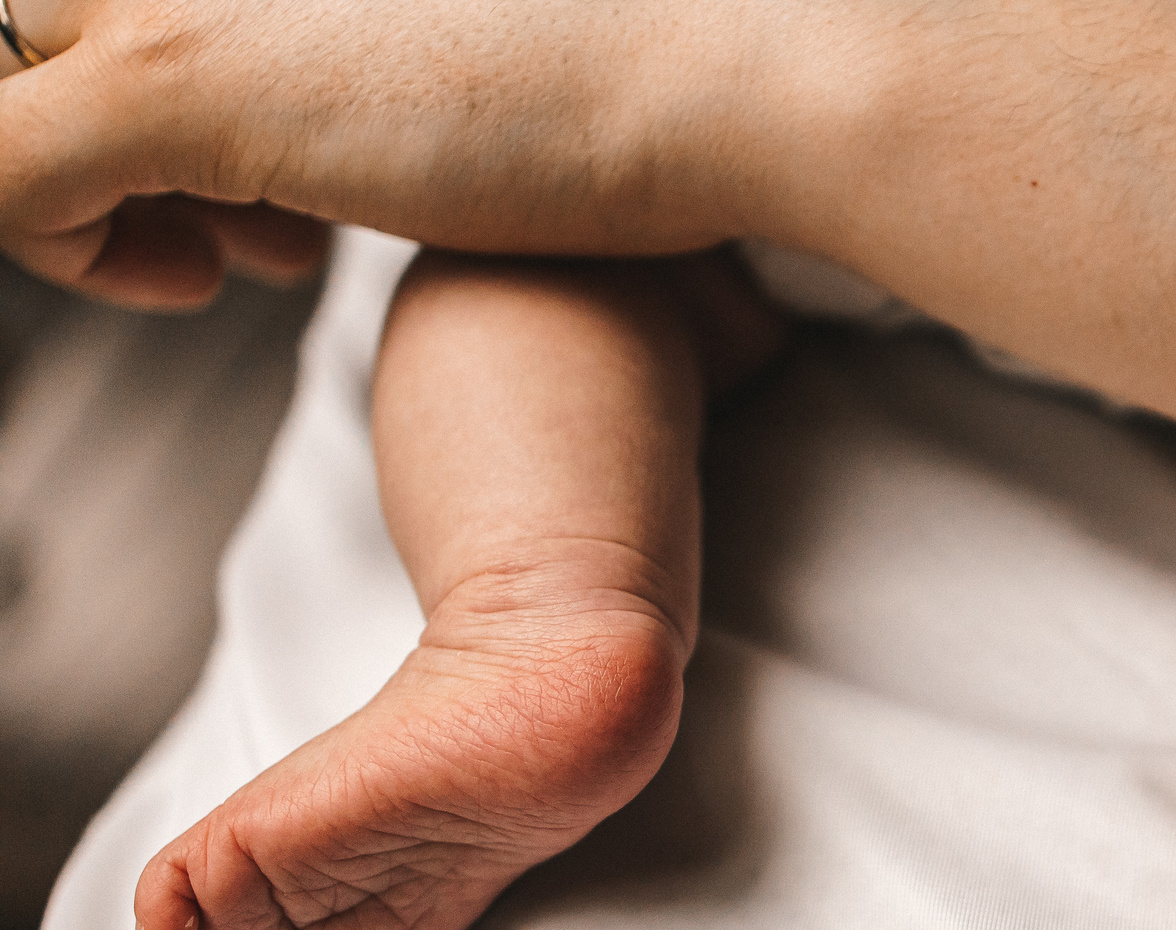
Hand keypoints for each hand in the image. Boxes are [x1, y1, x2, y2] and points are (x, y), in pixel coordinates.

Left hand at [0, 0, 852, 305]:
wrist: (732, 78)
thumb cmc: (638, 69)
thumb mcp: (449, 47)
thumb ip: (360, 56)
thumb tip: (347, 106)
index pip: (101, 3)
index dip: (143, 75)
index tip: (259, 175)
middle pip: (32, 18)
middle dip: (99, 122)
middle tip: (236, 213)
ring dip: (73, 184)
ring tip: (228, 253)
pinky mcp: (178, 79)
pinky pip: (0, 170)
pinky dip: (59, 248)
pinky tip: (195, 284)